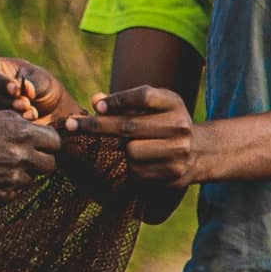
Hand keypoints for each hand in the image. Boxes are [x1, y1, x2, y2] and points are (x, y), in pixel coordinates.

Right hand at [0, 54, 68, 123]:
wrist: (46, 111)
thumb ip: (35, 84)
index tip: (16, 90)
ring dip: (4, 116)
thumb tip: (27, 89)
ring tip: (29, 114)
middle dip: (1, 101)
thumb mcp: (42, 81)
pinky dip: (5, 130)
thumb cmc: (40, 88)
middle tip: (25, 104)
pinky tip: (23, 126)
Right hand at [0, 107, 61, 203]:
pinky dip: (6, 186)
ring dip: (22, 174)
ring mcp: (12, 180)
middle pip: (51, 165)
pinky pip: (14, 193)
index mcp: (23, 134)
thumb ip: (16, 121)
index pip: (56, 142)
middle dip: (40, 160)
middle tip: (22, 155)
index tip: (37, 142)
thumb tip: (33, 125)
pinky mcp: (0, 197)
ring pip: (32, 180)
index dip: (48, 142)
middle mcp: (22, 158)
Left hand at [64, 84, 202, 186]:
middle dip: (97, 126)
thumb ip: (123, 101)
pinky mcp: (173, 174)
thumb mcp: (151, 106)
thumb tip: (95, 100)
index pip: (143, 96)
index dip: (117, 100)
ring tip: (134, 146)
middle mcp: (179, 126)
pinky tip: (144, 161)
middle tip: (71, 125)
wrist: (199, 151)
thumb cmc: (164, 122)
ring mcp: (178, 152)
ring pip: (130, 151)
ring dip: (122, 150)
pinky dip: (132, 167)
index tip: (96, 106)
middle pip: (129, 125)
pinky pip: (136, 171)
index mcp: (174, 103)